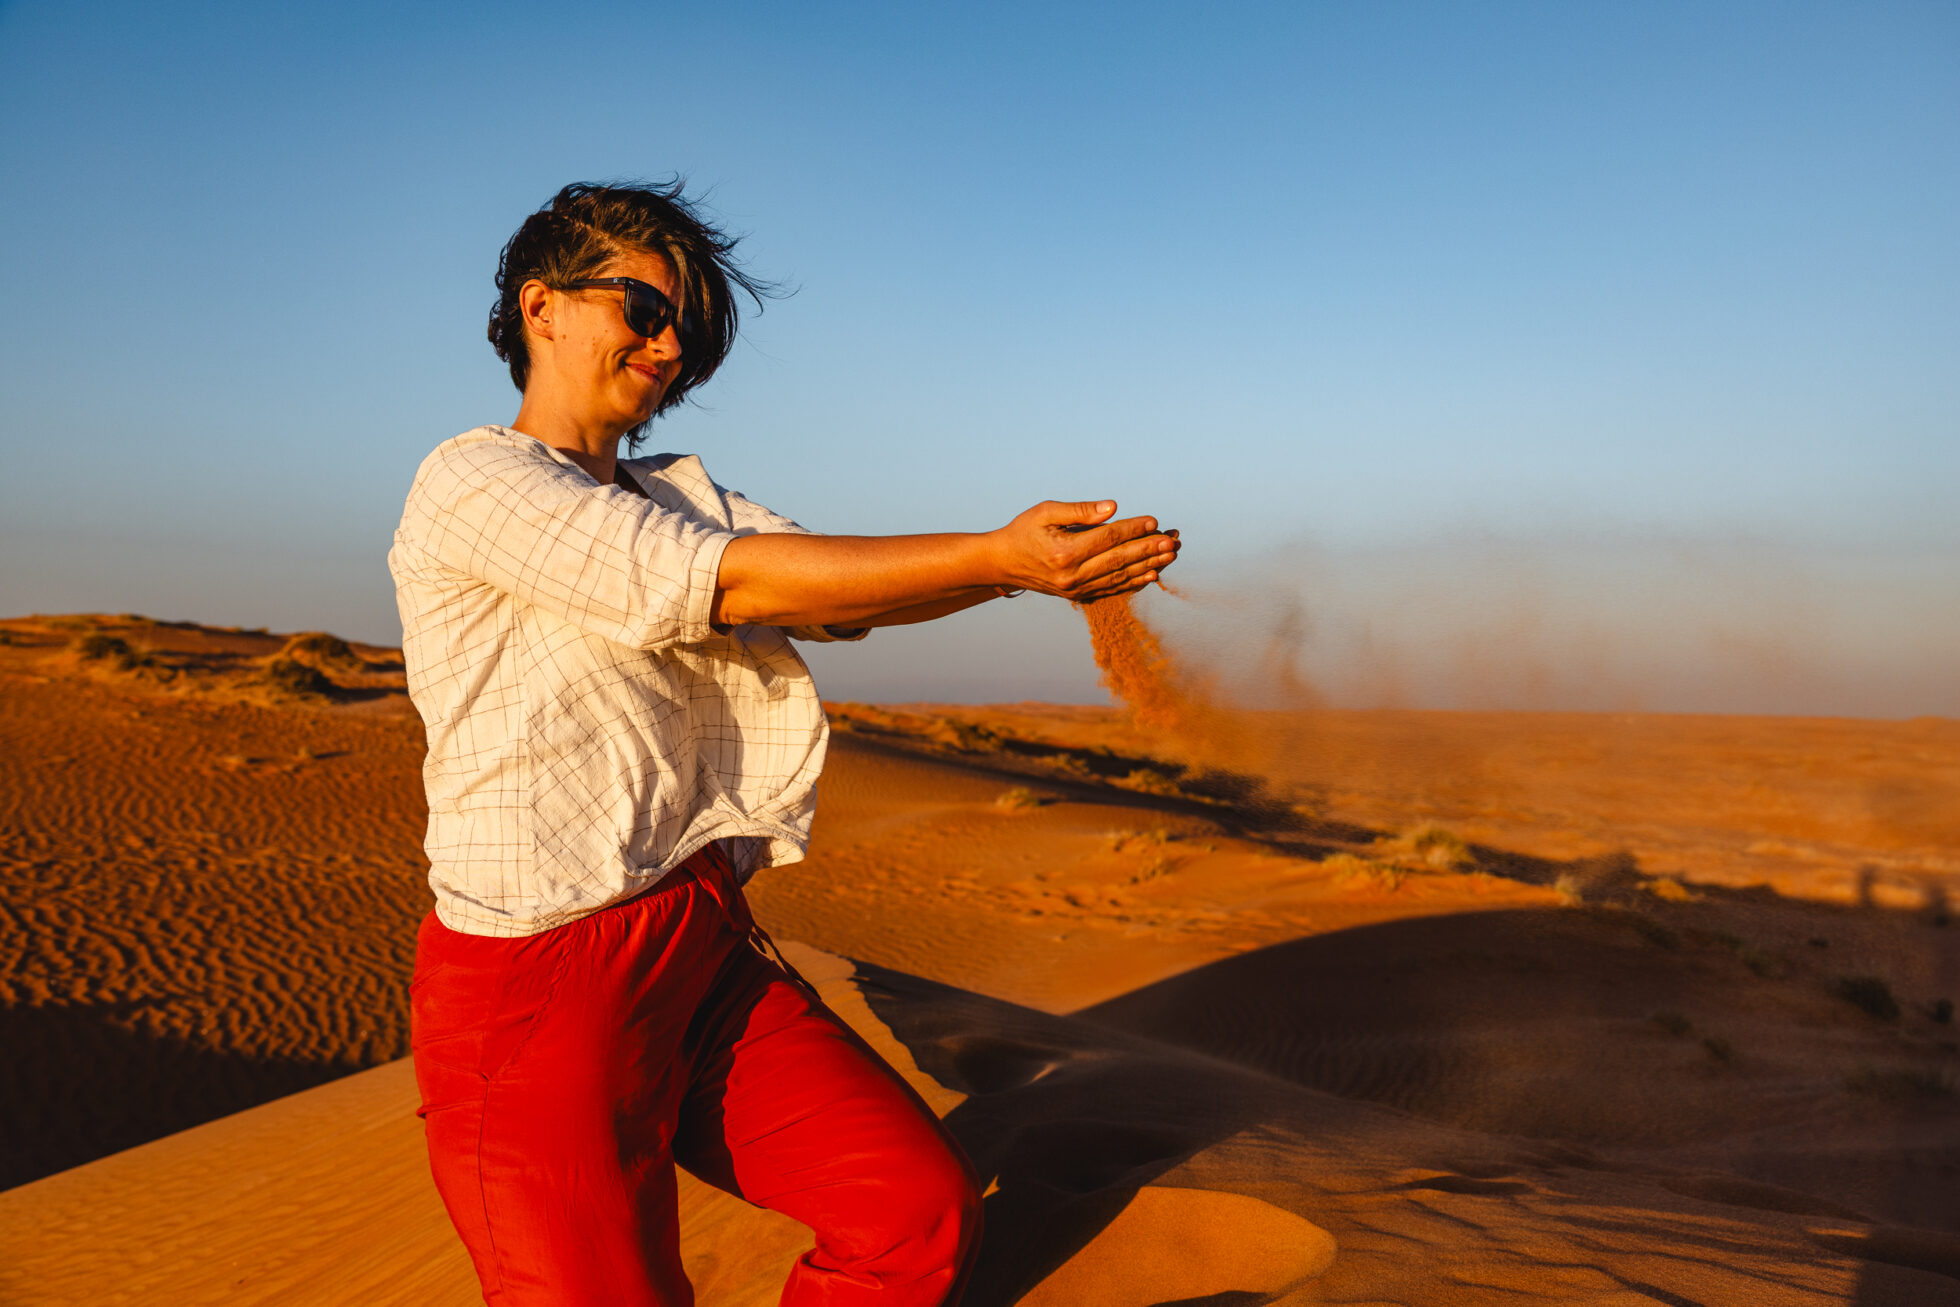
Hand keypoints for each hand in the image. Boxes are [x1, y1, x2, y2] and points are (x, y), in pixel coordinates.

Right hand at [988, 500, 1180, 601]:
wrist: (1002, 563)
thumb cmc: (1024, 531)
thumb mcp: (1045, 512)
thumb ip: (1080, 510)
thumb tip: (1113, 507)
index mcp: (1065, 552)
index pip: (1108, 538)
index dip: (1133, 529)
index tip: (1154, 521)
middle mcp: (1072, 575)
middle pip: (1119, 560)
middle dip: (1149, 550)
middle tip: (1172, 541)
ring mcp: (1076, 589)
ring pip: (1119, 577)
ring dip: (1148, 566)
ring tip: (1169, 556)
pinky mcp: (1078, 595)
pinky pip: (1111, 589)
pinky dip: (1133, 582)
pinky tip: (1151, 574)